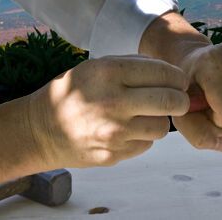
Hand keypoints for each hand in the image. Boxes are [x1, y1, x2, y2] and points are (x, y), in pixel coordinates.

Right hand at [27, 56, 189, 168]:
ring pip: (162, 127)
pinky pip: (145, 145)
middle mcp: (112, 102)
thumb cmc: (73, 92)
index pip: (163, 74)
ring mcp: (113, 132)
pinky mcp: (112, 155)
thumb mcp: (97, 66)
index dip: (178, 77)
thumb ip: (134, 65)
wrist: (40, 130)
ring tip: (145, 114)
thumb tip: (172, 74)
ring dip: (160, 120)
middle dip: (181, 99)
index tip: (179, 81)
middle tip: (178, 99)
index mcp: (109, 73)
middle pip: (170, 102)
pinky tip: (126, 129)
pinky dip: (142, 137)